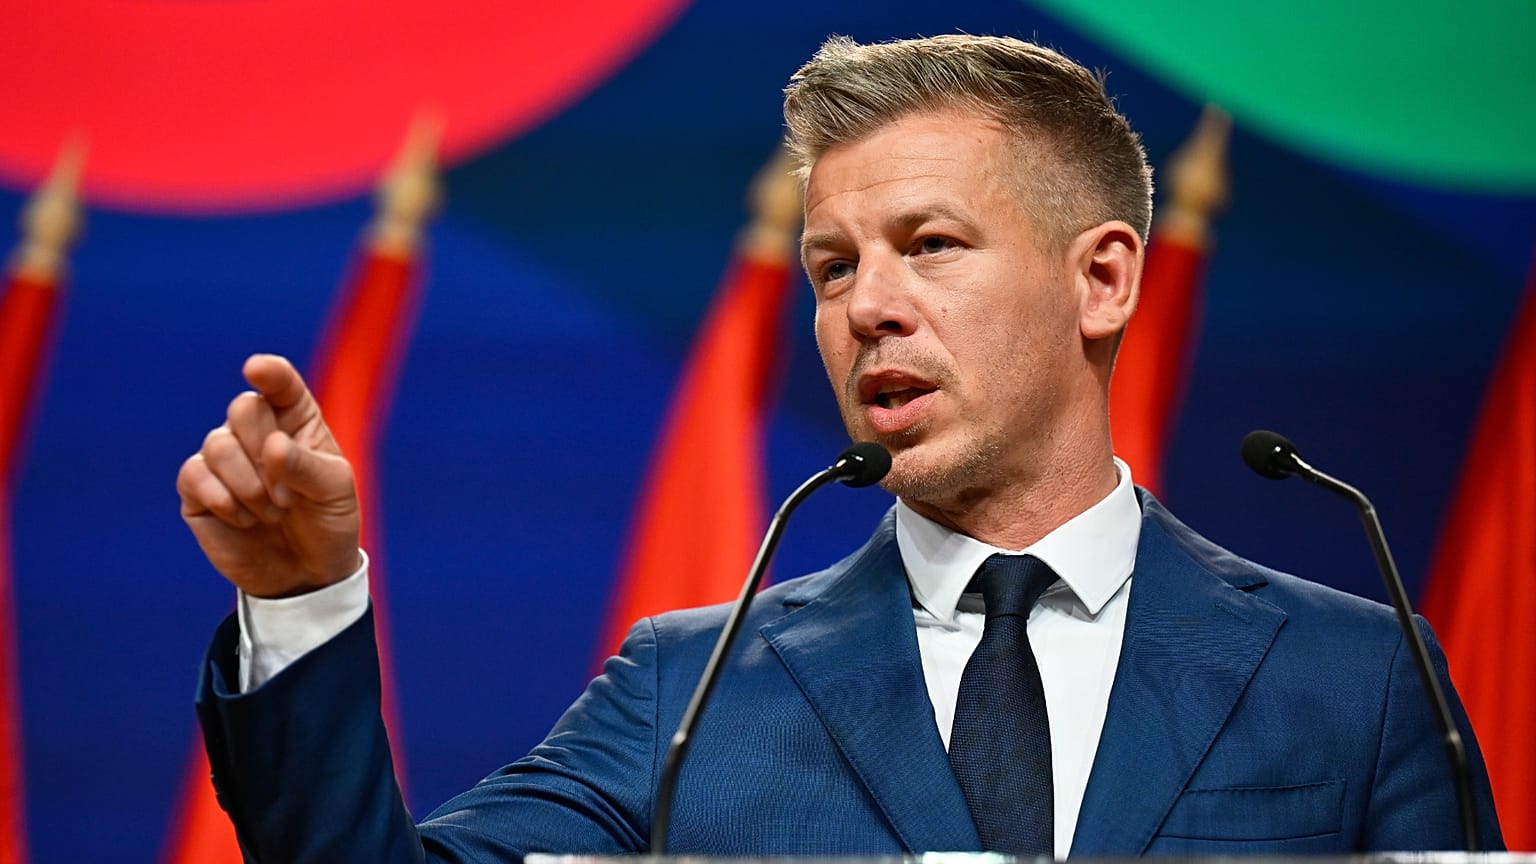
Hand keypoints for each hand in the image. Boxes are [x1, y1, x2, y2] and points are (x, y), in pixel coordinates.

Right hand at [177, 354, 361, 597]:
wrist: (305, 572)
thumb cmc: (327, 521)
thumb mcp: (334, 492)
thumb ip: (306, 465)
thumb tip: (271, 446)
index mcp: (296, 419)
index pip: (280, 384)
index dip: (269, 373)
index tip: (257, 369)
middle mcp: (256, 430)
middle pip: (243, 410)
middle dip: (266, 456)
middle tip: (288, 498)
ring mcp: (223, 457)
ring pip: (218, 445)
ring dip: (250, 486)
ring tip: (272, 513)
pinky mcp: (197, 488)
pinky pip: (194, 475)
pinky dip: (224, 500)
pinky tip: (244, 520)